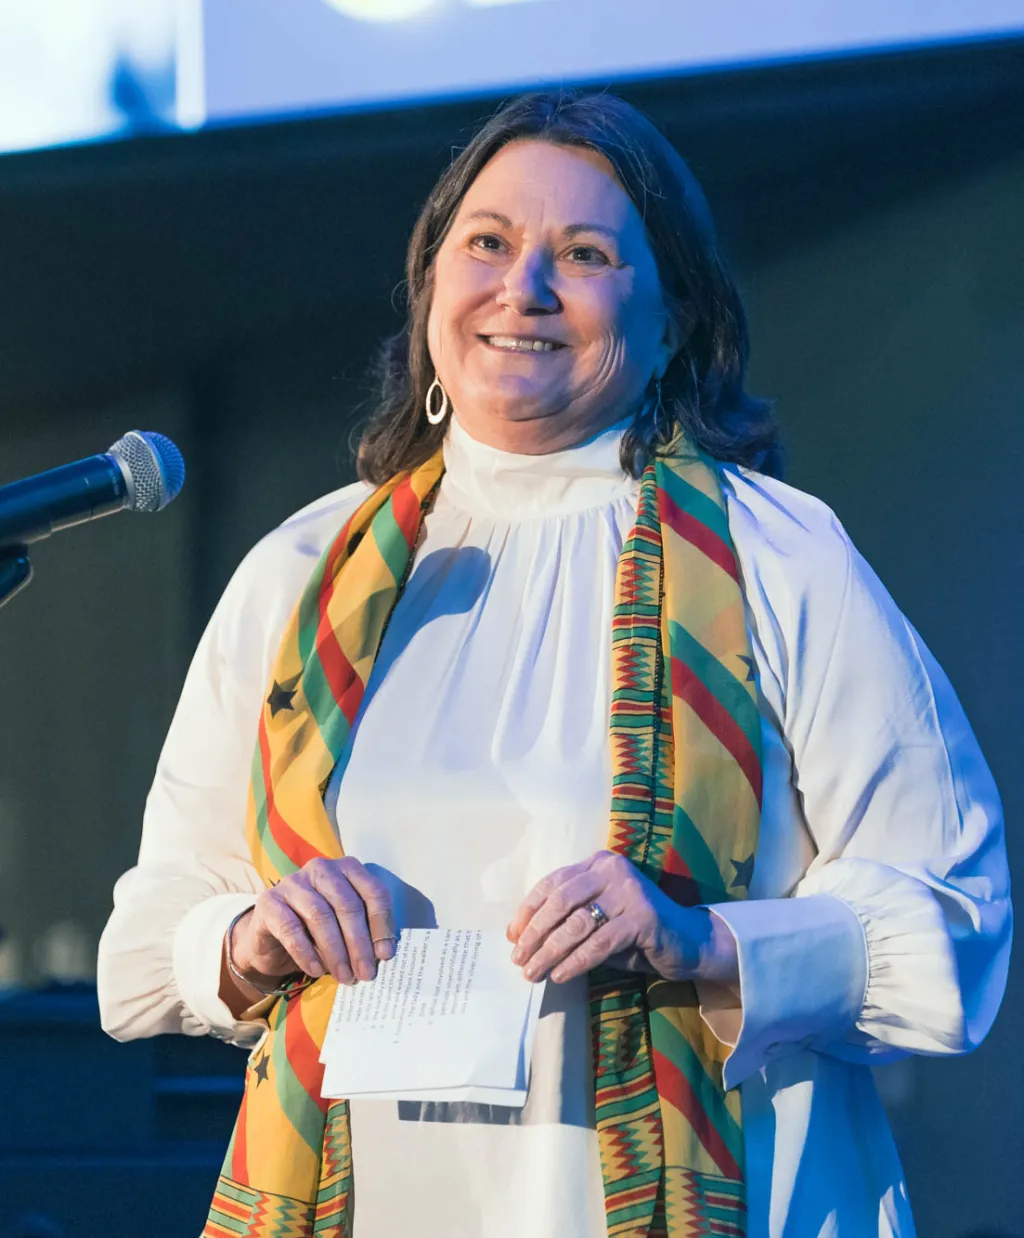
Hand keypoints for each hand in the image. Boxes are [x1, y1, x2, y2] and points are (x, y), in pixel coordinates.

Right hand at [230, 856, 395, 988]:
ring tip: (344, 977)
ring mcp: (293, 882)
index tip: (385, 955)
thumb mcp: (346, 929)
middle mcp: (321, 869)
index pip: (373, 892)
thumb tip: (384, 952)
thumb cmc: (318, 933)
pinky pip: (291, 928)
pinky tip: (316, 971)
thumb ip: (366, 932)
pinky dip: (306, 953)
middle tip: (365, 973)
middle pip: (347, 905)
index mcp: (347, 868)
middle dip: (359, 943)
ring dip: (335, 952)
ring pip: (320, 916)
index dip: (382, 924)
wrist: (272, 942)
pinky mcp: (269, 902)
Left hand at [506, 850, 734, 985]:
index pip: (553, 883)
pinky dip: (576, 961)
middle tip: (519, 960)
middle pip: (561, 901)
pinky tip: (560, 975)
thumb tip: (523, 940)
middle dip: (535, 933)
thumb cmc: (636, 933)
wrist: (689, 942)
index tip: (512, 937)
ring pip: (578, 923)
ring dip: (550, 951)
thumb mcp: (598, 921)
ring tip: (533, 973)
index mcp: (597, 864)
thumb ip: (568, 921)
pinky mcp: (643, 917)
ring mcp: (629, 891)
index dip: (528, 910)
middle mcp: (612, 869)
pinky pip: (599, 942)